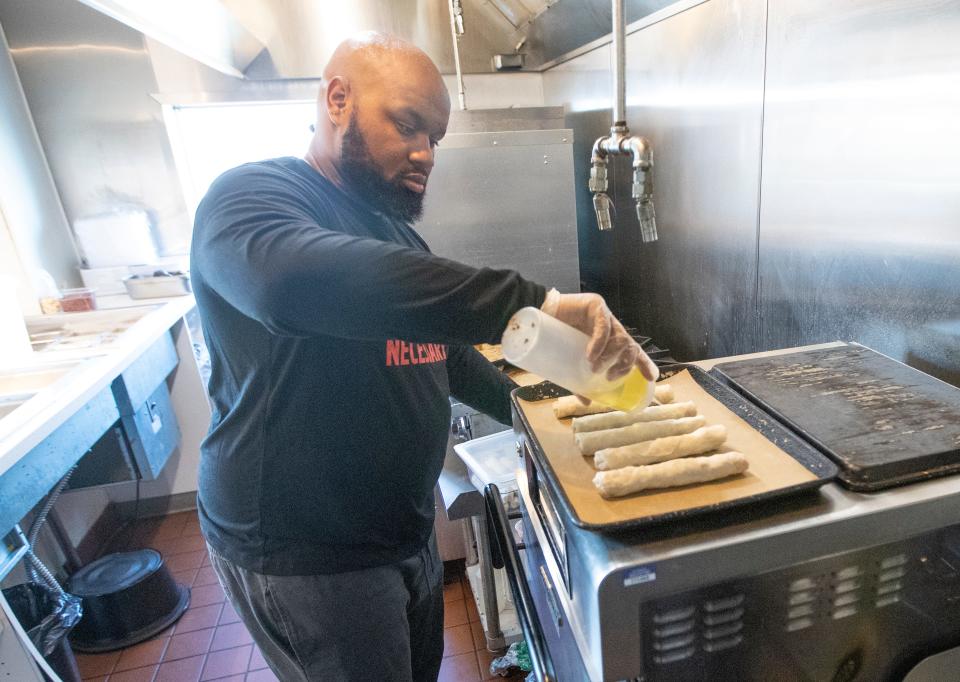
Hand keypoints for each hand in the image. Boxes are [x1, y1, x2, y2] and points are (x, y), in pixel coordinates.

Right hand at [540, 290, 658, 382]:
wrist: (534, 320)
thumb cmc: (553, 342)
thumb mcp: (569, 364)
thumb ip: (579, 380)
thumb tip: (587, 401)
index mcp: (609, 340)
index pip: (632, 350)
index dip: (643, 363)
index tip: (651, 377)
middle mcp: (611, 327)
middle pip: (631, 345)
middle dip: (625, 364)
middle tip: (611, 377)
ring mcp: (605, 316)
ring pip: (621, 337)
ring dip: (611, 357)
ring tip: (594, 368)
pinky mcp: (596, 306)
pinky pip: (604, 326)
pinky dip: (600, 343)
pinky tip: (591, 355)